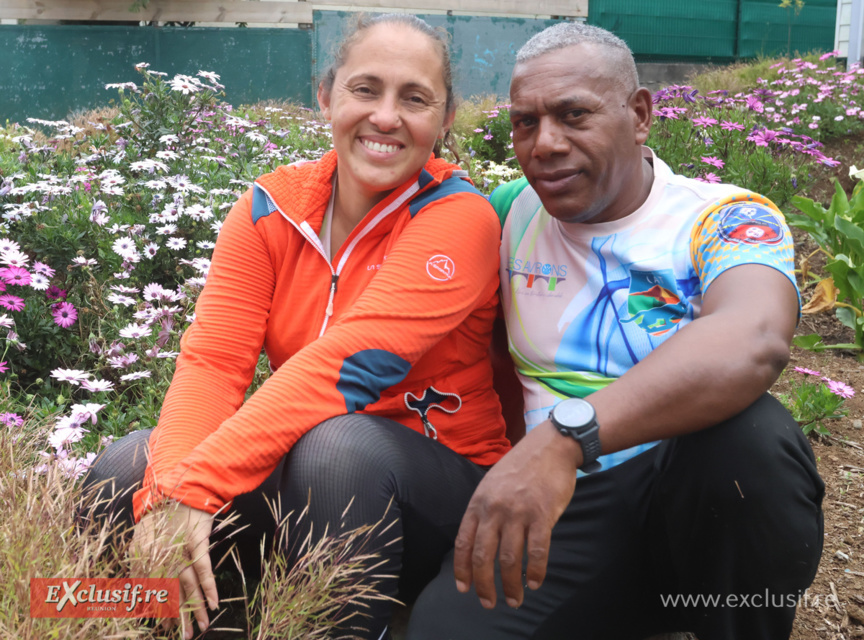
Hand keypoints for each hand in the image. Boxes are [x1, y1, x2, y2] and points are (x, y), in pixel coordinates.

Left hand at [131, 503, 217, 638]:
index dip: (161, 611)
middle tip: (184, 636)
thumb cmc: (161, 514)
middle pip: (172, 594)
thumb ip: (140, 562)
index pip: (155, 593)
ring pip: (189, 586)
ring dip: (196, 608)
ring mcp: (182, 552)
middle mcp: (164, 559)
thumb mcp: (143, 538)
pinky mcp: (198, 544)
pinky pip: (204, 569)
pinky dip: (209, 586)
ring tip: (202, 627)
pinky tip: (214, 602)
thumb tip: (136, 589)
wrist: (179, 491)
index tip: (166, 628)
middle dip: (179, 617)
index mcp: (149, 560)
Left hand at [453, 421, 578, 608]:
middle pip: (483, 556)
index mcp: (478, 502)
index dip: (462, 569)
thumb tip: (478, 542)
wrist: (550, 446)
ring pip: (509, 559)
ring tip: (514, 600)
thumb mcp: (491, 484)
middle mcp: (494, 509)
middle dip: (484, 585)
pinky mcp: (543, 514)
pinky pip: (537, 551)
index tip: (464, 588)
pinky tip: (534, 583)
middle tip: (489, 603)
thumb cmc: (520, 467)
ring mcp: (518, 512)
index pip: (463, 543)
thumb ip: (484, 511)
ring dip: (511, 585)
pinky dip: (535, 571)